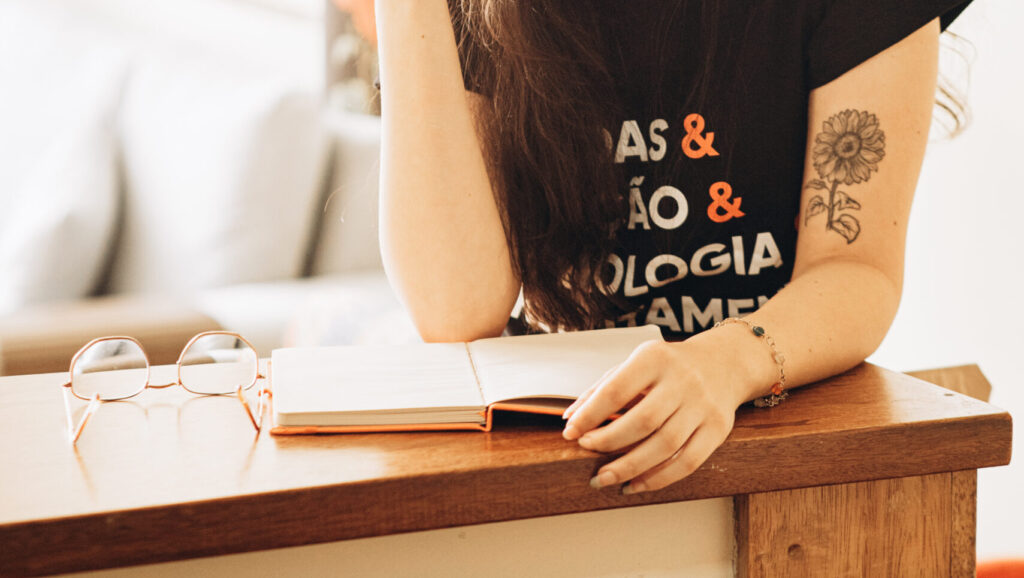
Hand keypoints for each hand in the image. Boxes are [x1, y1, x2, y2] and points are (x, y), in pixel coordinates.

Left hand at [561, 338, 745, 493]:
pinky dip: (658, 479)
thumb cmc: (668, 367)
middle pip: (643, 421)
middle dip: (609, 441)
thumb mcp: (636, 363)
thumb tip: (570, 418)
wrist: (723, 363)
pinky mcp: (718, 429)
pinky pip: (687, 462)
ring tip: (604, 478)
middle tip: (586, 451)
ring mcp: (704, 406)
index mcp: (656, 358)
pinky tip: (634, 484)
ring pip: (665, 446)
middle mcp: (683, 381)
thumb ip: (602, 388)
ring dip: (629, 467)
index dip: (590, 415)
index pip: (617, 389)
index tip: (570, 432)